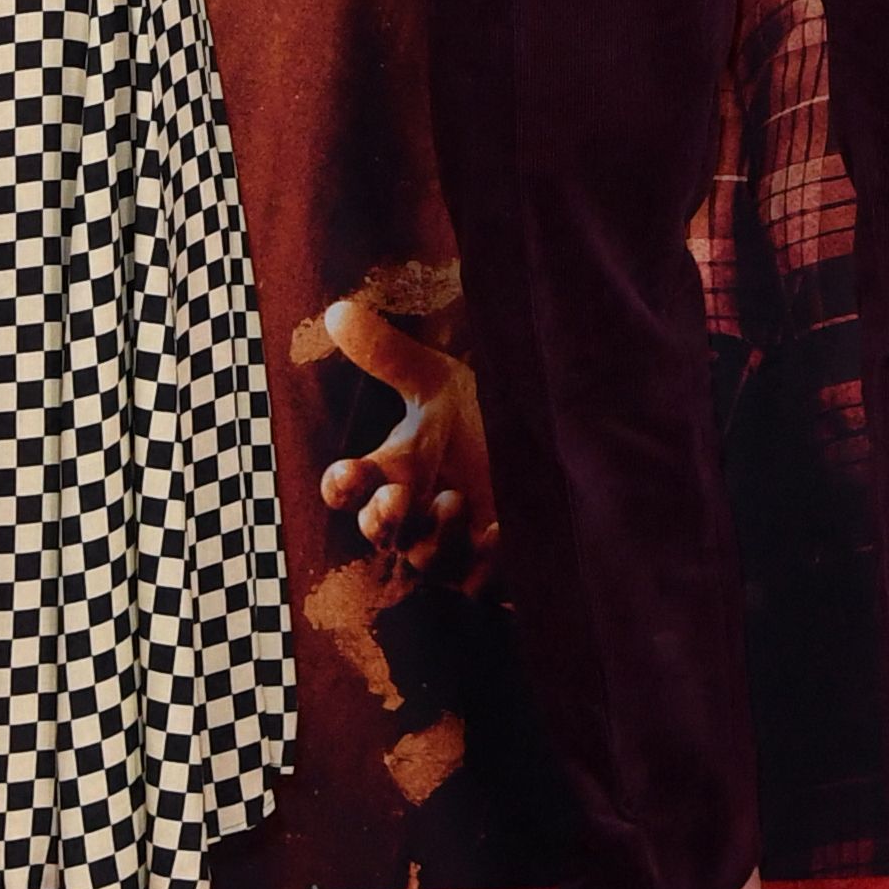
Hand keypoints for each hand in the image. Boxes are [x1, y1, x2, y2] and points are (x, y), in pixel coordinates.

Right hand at [318, 297, 498, 590]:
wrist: (552, 446)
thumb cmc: (482, 417)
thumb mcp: (440, 383)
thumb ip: (389, 355)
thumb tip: (336, 308)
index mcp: (394, 472)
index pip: (350, 487)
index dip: (343, 485)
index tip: (348, 473)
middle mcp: (416, 514)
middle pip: (382, 531)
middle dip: (383, 520)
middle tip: (393, 500)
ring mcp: (453, 547)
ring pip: (428, 558)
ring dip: (435, 535)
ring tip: (454, 501)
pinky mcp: (493, 568)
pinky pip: (481, 580)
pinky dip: (487, 560)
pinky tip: (501, 531)